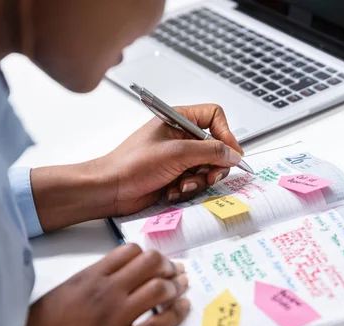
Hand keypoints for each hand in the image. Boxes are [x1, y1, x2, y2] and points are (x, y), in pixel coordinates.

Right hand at [0, 244, 189, 325]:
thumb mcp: (62, 293)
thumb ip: (90, 280)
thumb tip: (117, 274)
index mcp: (89, 277)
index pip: (130, 251)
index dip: (150, 255)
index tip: (158, 262)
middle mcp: (105, 293)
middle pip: (151, 264)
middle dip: (168, 266)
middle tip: (175, 274)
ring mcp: (114, 319)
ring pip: (159, 289)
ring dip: (176, 287)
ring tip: (180, 290)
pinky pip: (159, 325)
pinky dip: (177, 314)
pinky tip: (183, 309)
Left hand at [31, 103, 243, 230]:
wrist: (111, 189)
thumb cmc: (131, 164)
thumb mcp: (177, 153)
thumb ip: (210, 151)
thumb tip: (233, 153)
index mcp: (178, 119)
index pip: (214, 116)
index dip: (226, 134)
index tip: (230, 153)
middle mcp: (180, 136)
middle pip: (215, 146)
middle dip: (214, 165)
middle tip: (209, 176)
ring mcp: (178, 157)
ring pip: (207, 168)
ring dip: (197, 181)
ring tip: (181, 185)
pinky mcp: (175, 175)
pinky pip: (195, 182)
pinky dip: (187, 189)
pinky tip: (172, 191)